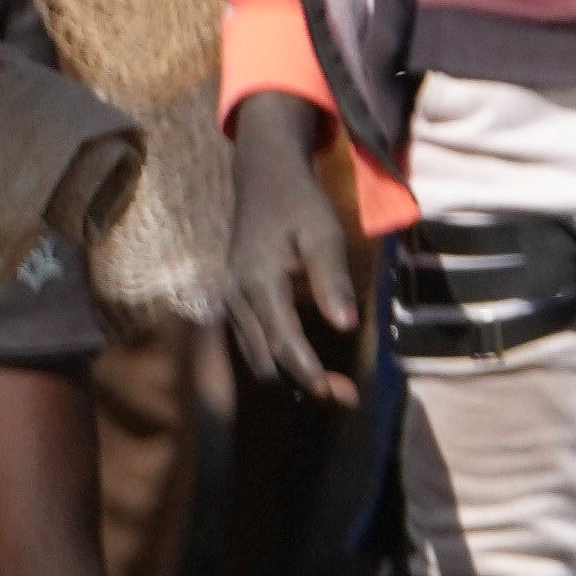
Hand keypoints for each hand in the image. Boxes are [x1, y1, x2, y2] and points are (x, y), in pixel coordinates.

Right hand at [211, 90, 365, 403]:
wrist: (263, 177)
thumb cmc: (300, 203)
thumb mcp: (324, 233)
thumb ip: (332, 281)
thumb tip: (346, 327)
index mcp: (257, 281)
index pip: (282, 340)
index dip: (307, 370)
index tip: (332, 393)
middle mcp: (235, 297)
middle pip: (265, 359)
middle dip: (302, 382)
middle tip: (345, 397)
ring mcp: (229, 300)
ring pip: (255, 355)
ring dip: (290, 375)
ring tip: (333, 389)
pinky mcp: (233, 301)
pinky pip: (252, 342)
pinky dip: (278, 359)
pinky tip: (307, 366)